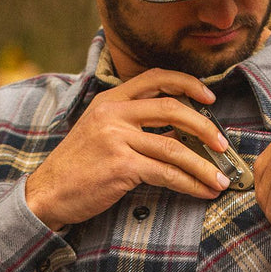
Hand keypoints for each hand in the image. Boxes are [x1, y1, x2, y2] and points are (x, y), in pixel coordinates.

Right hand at [24, 70, 232, 228]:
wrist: (47, 193)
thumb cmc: (76, 167)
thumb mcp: (98, 131)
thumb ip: (130, 123)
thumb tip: (175, 130)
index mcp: (109, 100)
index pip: (155, 78)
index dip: (187, 83)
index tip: (209, 96)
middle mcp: (113, 114)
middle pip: (172, 109)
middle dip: (205, 127)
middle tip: (223, 145)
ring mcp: (116, 139)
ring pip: (174, 147)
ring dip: (204, 166)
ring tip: (221, 179)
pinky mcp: (121, 166)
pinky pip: (166, 173)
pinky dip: (190, 184)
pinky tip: (202, 192)